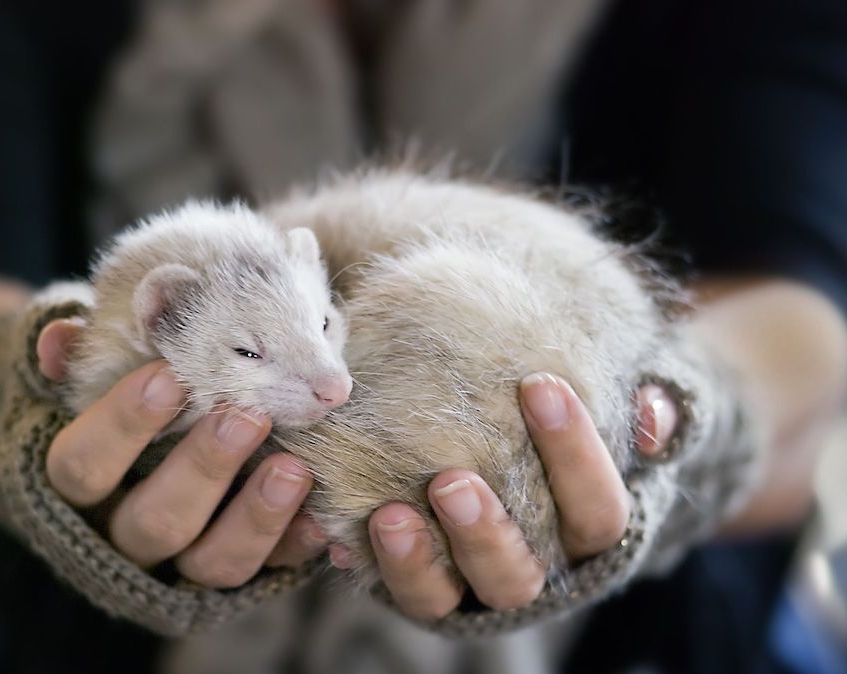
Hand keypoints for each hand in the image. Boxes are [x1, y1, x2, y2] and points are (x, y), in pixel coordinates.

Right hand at [35, 319, 328, 584]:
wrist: (148, 467)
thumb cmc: (125, 408)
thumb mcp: (95, 380)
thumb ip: (81, 359)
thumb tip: (58, 339)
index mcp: (80, 487)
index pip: (82, 465)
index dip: (123, 424)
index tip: (171, 374)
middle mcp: (124, 534)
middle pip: (153, 520)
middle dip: (203, 469)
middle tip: (248, 415)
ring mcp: (180, 562)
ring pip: (210, 561)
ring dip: (255, 518)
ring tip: (294, 468)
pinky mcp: (233, 572)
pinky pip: (266, 572)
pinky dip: (295, 546)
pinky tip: (322, 518)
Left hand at [343, 373, 677, 619]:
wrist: (527, 454)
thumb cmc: (573, 430)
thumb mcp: (616, 413)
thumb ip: (647, 412)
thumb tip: (653, 413)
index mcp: (586, 535)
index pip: (596, 513)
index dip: (576, 456)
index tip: (540, 383)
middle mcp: (533, 570)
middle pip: (520, 574)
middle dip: (485, 532)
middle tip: (450, 479)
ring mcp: (471, 583)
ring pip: (448, 596)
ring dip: (417, 561)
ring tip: (389, 515)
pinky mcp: (422, 582)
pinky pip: (392, 587)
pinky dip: (364, 564)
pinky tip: (336, 534)